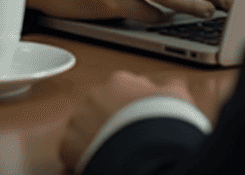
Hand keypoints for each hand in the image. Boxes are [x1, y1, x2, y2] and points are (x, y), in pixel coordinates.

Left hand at [59, 70, 195, 172]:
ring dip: (94, 137)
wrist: (148, 151)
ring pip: (84, 127)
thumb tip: (173, 85)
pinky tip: (98, 162)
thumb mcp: (177, 98)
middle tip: (124, 139)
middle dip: (109, 121)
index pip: (121, 90)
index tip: (136, 121)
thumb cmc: (163, 123)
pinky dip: (81, 157)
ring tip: (112, 152)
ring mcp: (79, 119)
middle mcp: (95, 96)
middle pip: (100, 107)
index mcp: (120, 81)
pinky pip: (72, 150)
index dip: (130, 108)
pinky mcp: (67, 144)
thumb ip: (170, 87)